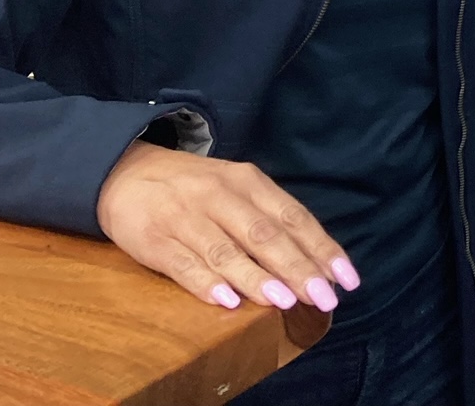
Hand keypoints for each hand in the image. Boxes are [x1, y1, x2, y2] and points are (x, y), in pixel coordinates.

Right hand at [95, 141, 360, 312]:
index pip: (294, 218)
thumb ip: (271, 221)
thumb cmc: (195, 189)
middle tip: (324, 298)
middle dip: (298, 268)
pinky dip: (206, 283)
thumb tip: (315, 263)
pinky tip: (227, 301)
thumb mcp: (237, 191)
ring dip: (257, 277)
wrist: (127, 173)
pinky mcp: (154, 238)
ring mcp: (186, 217)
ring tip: (284, 300)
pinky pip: (184, 263)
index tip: (347, 279)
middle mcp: (222, 196)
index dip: (321, 249)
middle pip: (266, 235)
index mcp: (249, 182)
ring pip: (227, 250)